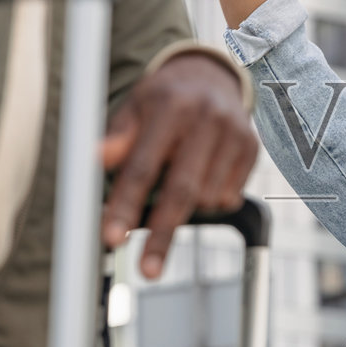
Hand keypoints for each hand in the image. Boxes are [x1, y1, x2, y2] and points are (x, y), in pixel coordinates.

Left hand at [100, 53, 258, 276]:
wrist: (209, 76)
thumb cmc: (163, 98)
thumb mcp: (134, 109)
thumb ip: (117, 138)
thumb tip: (92, 160)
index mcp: (170, 107)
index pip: (143, 165)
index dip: (126, 205)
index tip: (113, 238)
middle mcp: (207, 118)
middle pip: (182, 190)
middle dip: (162, 234)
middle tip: (148, 270)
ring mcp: (234, 133)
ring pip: (207, 198)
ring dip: (185, 209)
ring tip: (175, 184)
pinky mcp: (252, 147)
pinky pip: (228, 196)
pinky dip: (209, 200)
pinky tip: (200, 177)